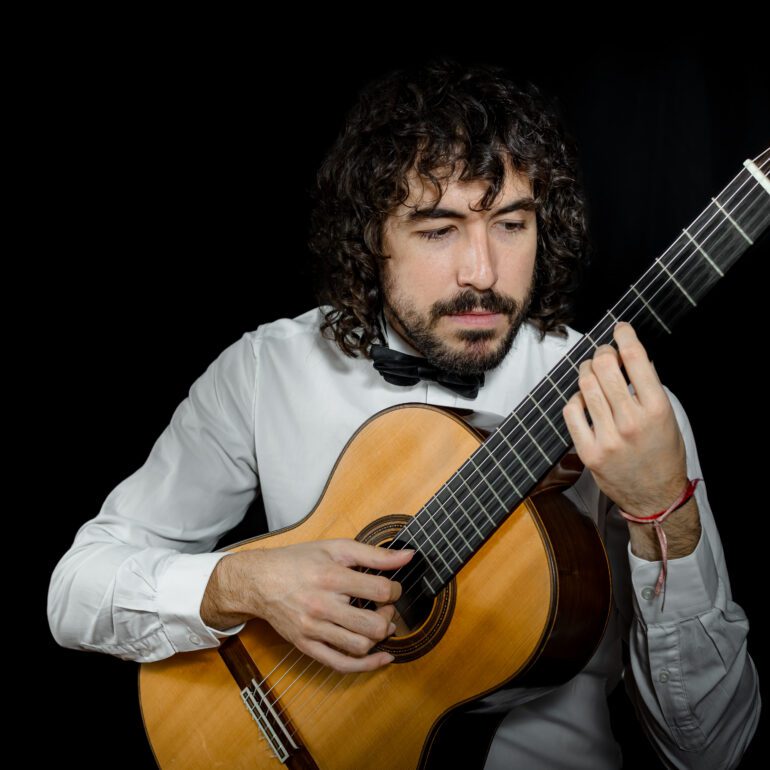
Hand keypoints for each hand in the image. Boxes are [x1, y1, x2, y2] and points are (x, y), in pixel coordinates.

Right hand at [203, 539, 413, 672]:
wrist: (259, 581)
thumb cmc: (299, 561)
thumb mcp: (336, 548)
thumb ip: (374, 554)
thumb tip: (407, 556)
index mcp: (330, 577)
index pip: (379, 590)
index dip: (395, 590)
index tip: (392, 587)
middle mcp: (321, 606)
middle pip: (373, 624)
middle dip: (389, 616)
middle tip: (386, 607)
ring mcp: (313, 629)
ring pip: (359, 646)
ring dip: (379, 638)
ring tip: (379, 624)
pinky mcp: (306, 646)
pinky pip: (340, 664)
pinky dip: (366, 666)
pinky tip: (382, 658)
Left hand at [561, 322, 687, 515]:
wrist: (655, 497)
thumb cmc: (663, 455)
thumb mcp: (668, 418)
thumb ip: (649, 388)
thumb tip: (631, 356)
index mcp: (657, 410)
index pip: (636, 360)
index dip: (625, 336)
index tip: (620, 328)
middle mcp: (632, 422)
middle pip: (605, 368)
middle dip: (603, 352)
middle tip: (604, 352)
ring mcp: (608, 438)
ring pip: (586, 386)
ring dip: (587, 371)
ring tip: (592, 371)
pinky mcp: (589, 451)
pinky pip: (572, 411)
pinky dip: (576, 398)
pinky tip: (584, 399)